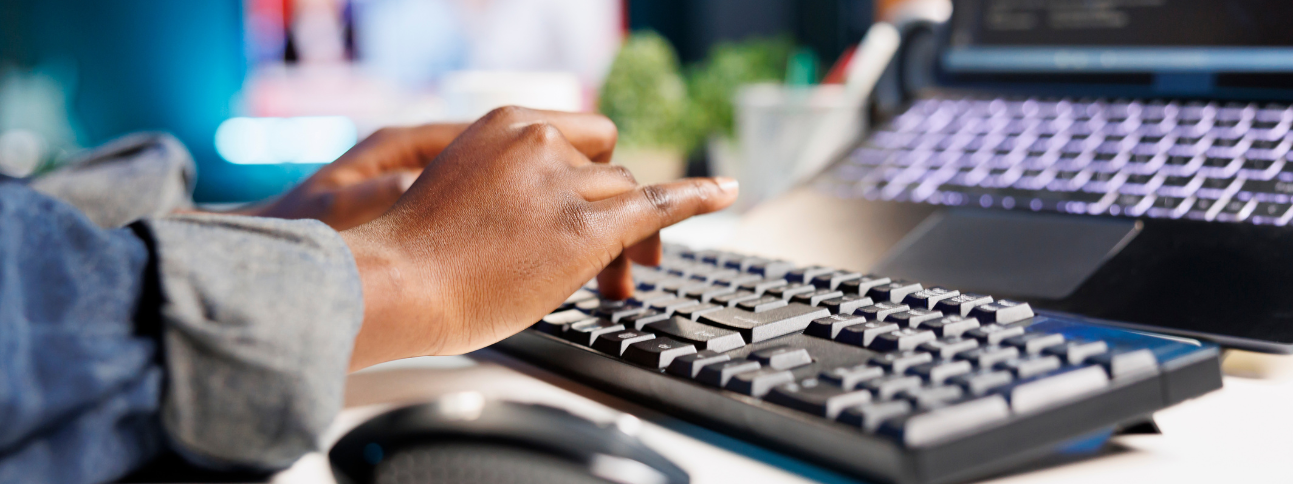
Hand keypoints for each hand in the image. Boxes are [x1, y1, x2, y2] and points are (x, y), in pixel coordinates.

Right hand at [340, 107, 737, 369]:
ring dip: (632, 238)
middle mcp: (539, 141)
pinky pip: (659, 204)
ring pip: (628, 196)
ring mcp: (563, 181)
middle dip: (615, 214)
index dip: (599, 174)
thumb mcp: (466, 189)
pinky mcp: (584, 226)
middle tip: (615, 266)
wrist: (398, 283)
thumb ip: (514, 186)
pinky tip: (724, 192)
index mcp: (506, 123)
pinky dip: (697, 197)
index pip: (582, 138)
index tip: (604, 202)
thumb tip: (561, 218)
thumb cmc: (420, 255)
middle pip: (610, 170)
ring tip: (619, 284)